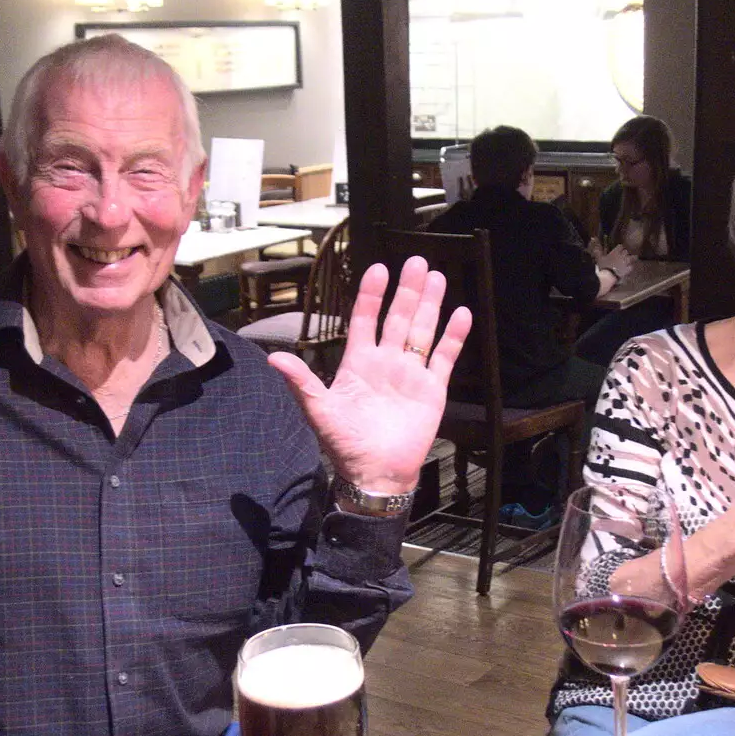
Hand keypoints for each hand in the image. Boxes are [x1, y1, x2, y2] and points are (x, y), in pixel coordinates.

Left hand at [269, 256, 469, 494]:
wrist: (377, 473)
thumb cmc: (346, 444)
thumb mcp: (319, 411)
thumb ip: (301, 382)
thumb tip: (273, 357)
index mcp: (358, 362)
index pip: (364, 319)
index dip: (370, 295)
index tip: (378, 269)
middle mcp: (386, 362)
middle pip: (398, 318)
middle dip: (407, 290)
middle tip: (416, 262)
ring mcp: (410, 373)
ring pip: (422, 331)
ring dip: (429, 305)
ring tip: (436, 277)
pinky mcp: (431, 389)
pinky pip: (444, 357)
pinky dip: (453, 337)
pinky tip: (461, 314)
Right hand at [596, 245, 634, 279]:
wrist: (608, 275)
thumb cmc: (603, 266)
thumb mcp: (599, 259)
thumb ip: (598, 253)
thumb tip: (595, 249)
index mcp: (615, 252)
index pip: (620, 246)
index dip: (620, 247)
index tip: (619, 249)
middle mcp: (622, 255)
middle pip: (626, 251)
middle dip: (625, 253)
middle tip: (623, 255)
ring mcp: (626, 262)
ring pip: (632, 257)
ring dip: (632, 258)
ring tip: (633, 259)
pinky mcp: (628, 269)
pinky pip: (631, 266)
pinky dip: (630, 267)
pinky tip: (629, 268)